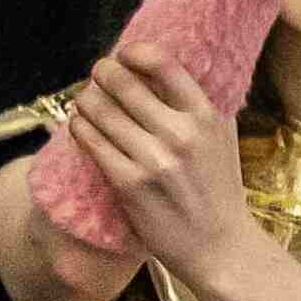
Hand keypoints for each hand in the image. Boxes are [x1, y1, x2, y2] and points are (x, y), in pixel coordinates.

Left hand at [63, 48, 269, 292]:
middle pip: (121, 82)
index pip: (162, 63)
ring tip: (87, 102)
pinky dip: (79, 128)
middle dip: (101, 74)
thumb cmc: (219, 191)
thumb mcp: (222, 140)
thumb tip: (162, 67)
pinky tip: (81, 127)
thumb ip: (197, 106)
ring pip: (98, 110)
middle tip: (98, 77)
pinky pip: (90, 142)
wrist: (220, 248)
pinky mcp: (128, 184)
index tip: (124, 56)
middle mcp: (180, 134)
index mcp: (206, 117)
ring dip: (85, 100)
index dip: (133, 52)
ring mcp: (152, 160)